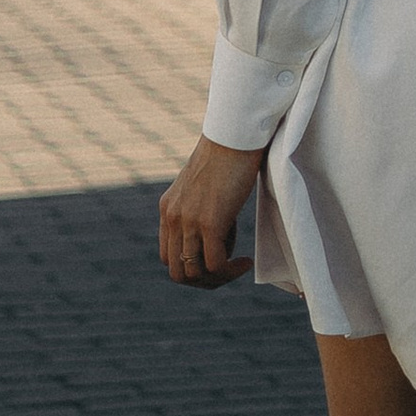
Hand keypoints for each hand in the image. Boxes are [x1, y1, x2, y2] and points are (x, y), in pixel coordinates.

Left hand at [158, 134, 264, 287]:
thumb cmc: (227, 154)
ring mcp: (189, 222)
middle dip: (203, 280)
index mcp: (168, 209)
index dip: (192, 265)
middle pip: (177, 272)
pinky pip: (216, 264)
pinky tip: (247, 261)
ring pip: (195, 273)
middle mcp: (173, 218)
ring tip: (239, 264)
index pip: (168, 256)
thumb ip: (200, 207)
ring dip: (219, 277)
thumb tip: (219, 229)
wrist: (235, 135)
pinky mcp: (210, 222)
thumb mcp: (204, 186)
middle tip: (228, 270)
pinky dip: (232, 270)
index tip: (217, 256)